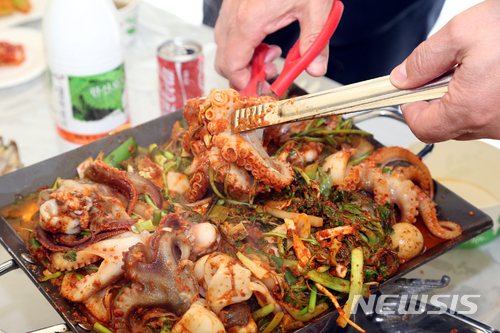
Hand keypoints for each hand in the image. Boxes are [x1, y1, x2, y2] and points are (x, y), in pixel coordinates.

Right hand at [214, 0, 332, 91]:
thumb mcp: (317, 10)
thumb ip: (315, 43)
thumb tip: (316, 69)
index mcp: (250, 21)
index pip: (232, 65)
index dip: (244, 83)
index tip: (262, 89)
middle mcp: (234, 15)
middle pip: (224, 60)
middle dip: (245, 73)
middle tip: (271, 74)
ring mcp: (231, 7)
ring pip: (225, 46)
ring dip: (246, 59)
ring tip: (274, 55)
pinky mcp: (235, 3)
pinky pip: (230, 31)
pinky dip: (245, 43)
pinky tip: (268, 39)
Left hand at [390, 0, 499, 142]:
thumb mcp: (462, 33)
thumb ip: (424, 59)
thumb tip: (402, 77)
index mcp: (469, 109)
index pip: (422, 128)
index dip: (410, 108)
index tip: (410, 91)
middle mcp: (490, 124)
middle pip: (444, 126)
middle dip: (435, 99)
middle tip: (443, 70)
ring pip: (468, 120)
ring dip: (460, 97)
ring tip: (474, 66)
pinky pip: (490, 114)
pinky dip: (483, 97)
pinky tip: (493, 73)